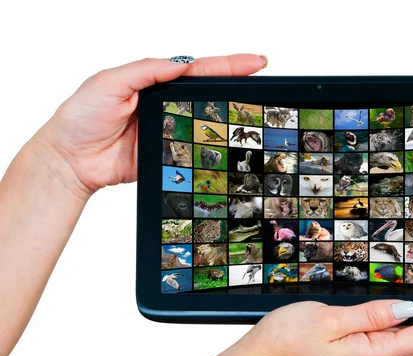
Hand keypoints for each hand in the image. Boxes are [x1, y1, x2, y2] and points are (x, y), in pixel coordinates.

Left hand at [41, 54, 266, 198]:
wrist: (70, 160)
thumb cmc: (81, 116)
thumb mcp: (109, 83)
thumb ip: (145, 72)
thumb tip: (180, 64)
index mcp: (155, 82)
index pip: (197, 70)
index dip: (227, 66)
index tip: (255, 62)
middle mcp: (167, 105)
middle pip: (209, 94)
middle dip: (239, 86)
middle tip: (266, 80)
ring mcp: (170, 132)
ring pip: (207, 123)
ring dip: (231, 116)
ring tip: (258, 109)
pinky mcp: (168, 157)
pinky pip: (195, 152)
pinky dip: (214, 149)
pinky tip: (232, 145)